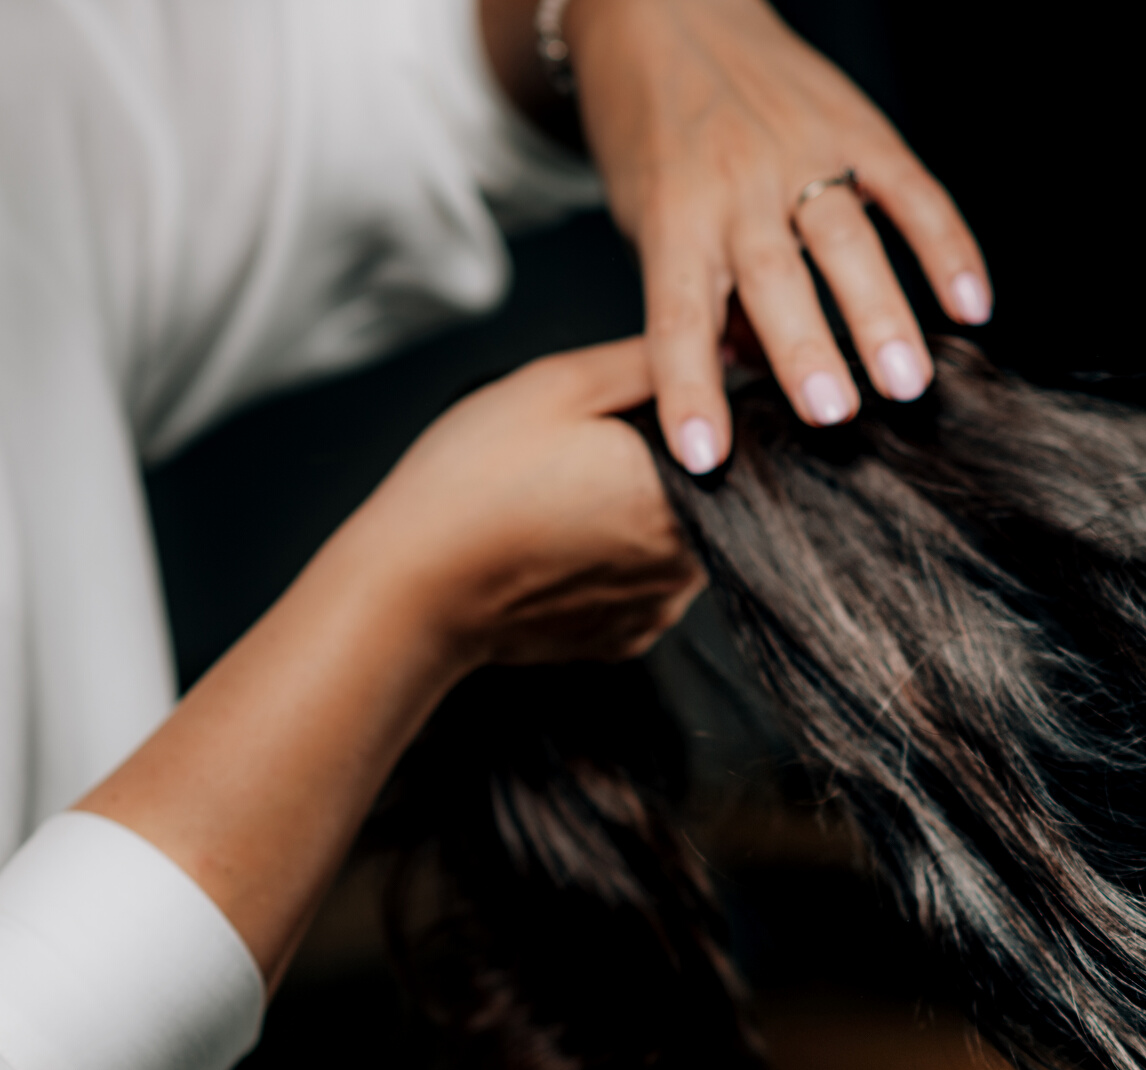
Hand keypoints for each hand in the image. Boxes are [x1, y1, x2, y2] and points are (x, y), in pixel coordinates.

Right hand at [338, 337, 701, 666]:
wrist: (412, 590)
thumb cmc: (473, 482)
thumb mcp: (560, 384)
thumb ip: (649, 363)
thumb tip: (712, 356)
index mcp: (686, 492)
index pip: (733, 443)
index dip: (687, 419)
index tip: (633, 415)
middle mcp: (690, 561)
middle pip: (708, 493)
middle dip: (659, 466)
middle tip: (582, 454)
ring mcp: (661, 607)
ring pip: (675, 540)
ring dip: (637, 516)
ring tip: (564, 498)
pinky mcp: (629, 636)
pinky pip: (641, 583)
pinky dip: (612, 562)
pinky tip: (560, 543)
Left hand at [553, 0, 989, 470]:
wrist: (660, 10)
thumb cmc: (651, 132)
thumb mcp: (648, 216)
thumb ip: (700, 294)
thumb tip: (753, 374)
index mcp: (674, 214)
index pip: (677, 315)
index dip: (690, 387)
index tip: (705, 457)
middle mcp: (737, 183)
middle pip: (774, 277)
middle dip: (804, 349)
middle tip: (835, 416)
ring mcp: (802, 151)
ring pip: (847, 239)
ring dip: (880, 314)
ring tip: (910, 381)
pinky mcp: (856, 127)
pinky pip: (910, 192)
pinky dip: (946, 248)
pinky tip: (973, 306)